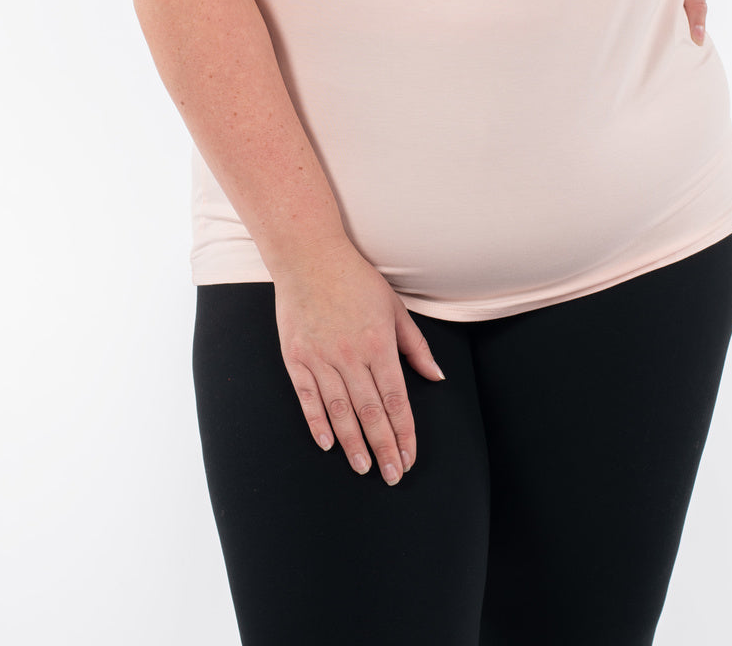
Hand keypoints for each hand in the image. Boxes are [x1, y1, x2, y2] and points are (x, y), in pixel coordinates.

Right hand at [273, 237, 445, 486]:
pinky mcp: (295, 357)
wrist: (309, 256)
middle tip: (393, 476)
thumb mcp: (395, 307)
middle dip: (384, 448)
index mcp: (378, 344)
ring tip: (364, 468)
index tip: (410, 457)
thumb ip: (415, 346)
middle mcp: (350, 356)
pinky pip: (308, 398)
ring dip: (353, 444)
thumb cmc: (356, 279)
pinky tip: (328, 444)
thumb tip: (437, 377)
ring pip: (340, 412)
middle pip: (370, 413)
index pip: (396, 400)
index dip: (405, 433)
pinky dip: (318, 423)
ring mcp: (320, 358)